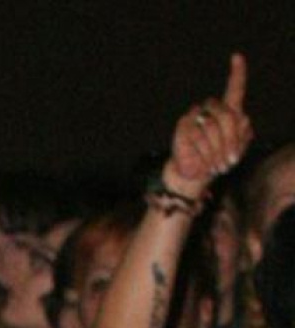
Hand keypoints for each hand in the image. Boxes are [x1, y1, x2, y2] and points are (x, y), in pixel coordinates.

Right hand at [163, 54, 253, 198]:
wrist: (195, 175)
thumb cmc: (217, 160)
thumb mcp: (236, 147)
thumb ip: (240, 130)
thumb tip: (238, 117)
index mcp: (229, 112)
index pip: (234, 89)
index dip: (237, 73)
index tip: (236, 57)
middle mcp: (211, 110)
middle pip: (227, 115)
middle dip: (231, 139)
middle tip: (228, 161)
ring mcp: (196, 116)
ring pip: (213, 126)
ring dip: (217, 149)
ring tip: (214, 163)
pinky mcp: (183, 125)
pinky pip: (198, 133)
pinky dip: (204, 151)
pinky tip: (202, 160)